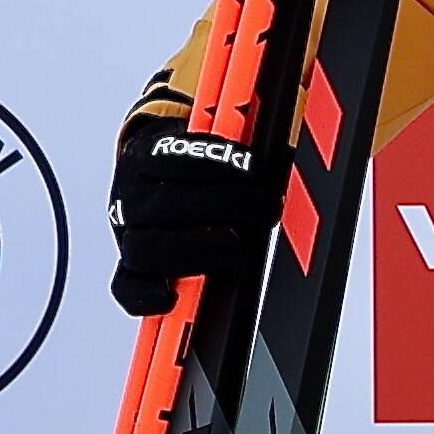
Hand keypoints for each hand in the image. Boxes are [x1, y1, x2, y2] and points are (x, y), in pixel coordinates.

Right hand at [108, 85, 278, 315]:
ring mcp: (127, 231)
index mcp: (150, 154)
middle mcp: (132, 194)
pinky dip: (146, 295)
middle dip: (224, 207)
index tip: (257, 169)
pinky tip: (172, 298)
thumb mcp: (214, 137)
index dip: (220, 163)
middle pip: (168, 204)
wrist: (146, 171)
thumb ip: (246, 138)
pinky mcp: (129, 266)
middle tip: (268, 209)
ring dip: (195, 251)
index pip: (179, 157)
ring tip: (235, 250)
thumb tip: (307, 134)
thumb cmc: (194, 159)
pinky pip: (126, 286)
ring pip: (145, 247)